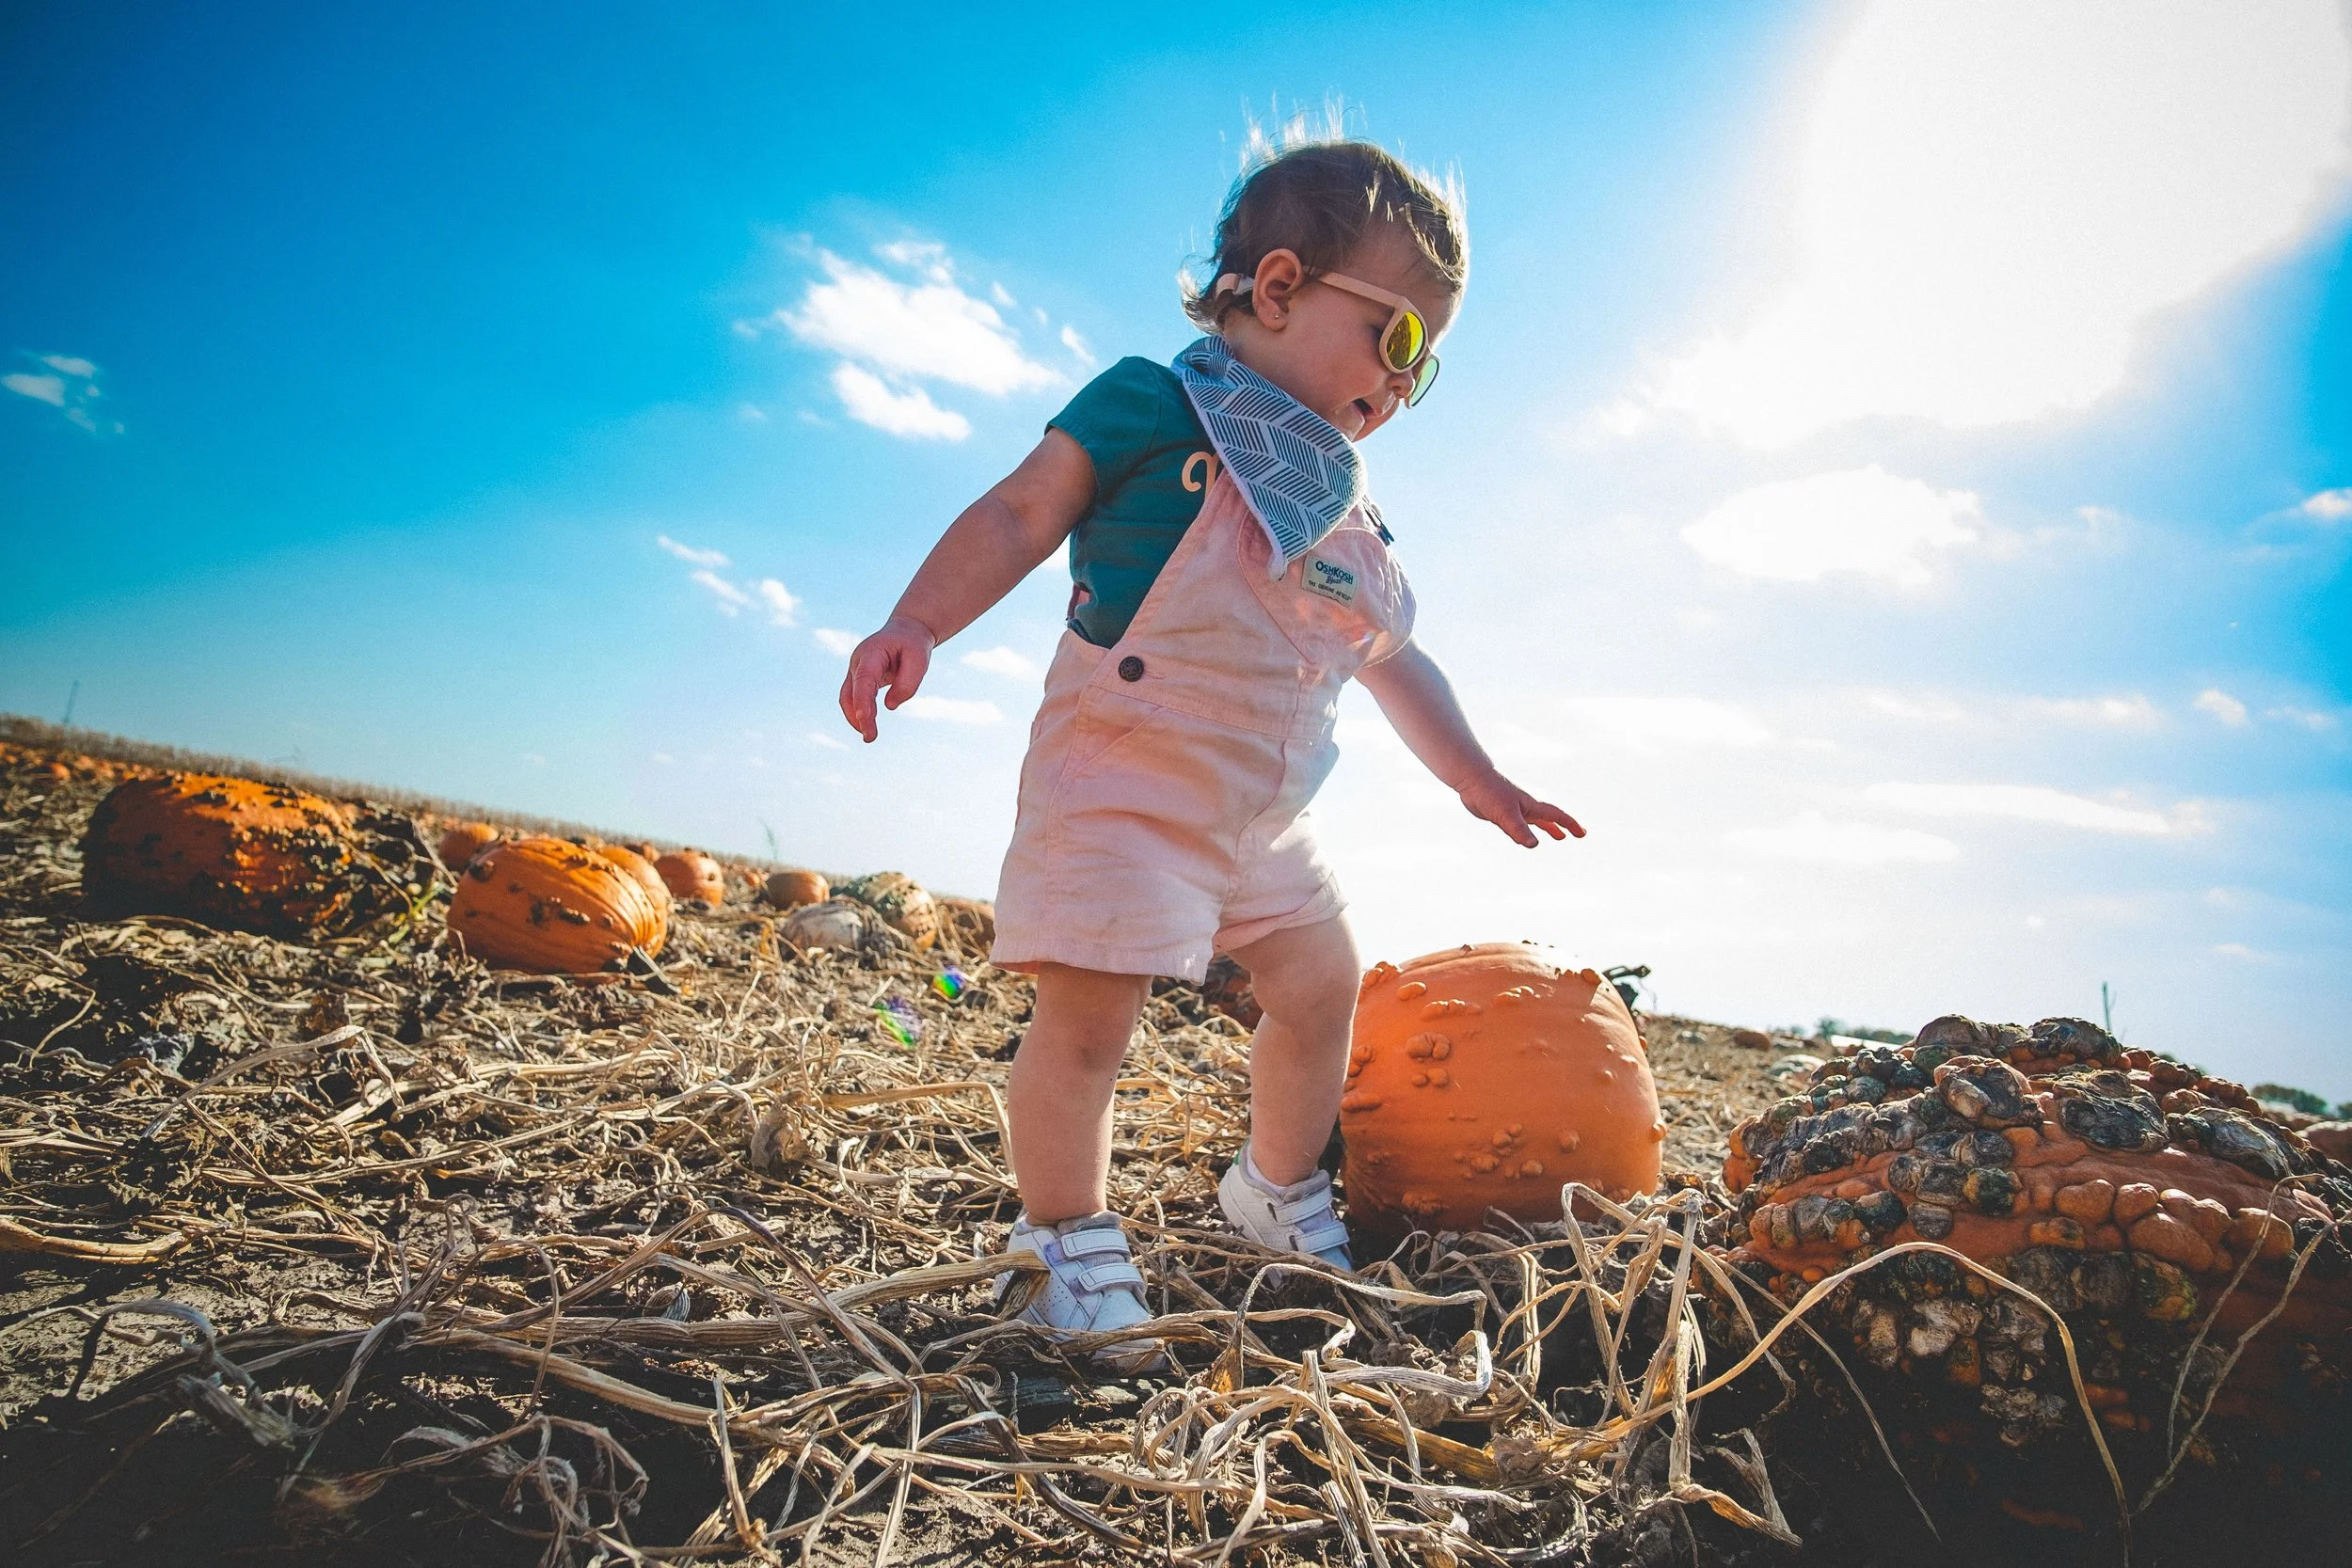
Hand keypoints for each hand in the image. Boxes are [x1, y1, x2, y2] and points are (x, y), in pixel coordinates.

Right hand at [839, 616, 936, 742]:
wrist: (906, 631)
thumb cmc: (913, 644)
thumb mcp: (920, 659)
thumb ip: (907, 683)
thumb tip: (890, 706)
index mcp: (872, 653)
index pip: (864, 679)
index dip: (862, 700)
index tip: (866, 719)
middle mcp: (858, 662)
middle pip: (850, 692)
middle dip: (858, 716)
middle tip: (870, 737)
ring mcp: (856, 670)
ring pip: (847, 698)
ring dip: (856, 718)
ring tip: (870, 736)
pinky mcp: (859, 679)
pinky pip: (854, 698)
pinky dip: (859, 713)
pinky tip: (868, 726)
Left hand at [1457, 769, 1583, 847]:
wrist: (1471, 780)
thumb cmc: (1490, 794)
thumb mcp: (1505, 815)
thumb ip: (1519, 830)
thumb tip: (1534, 845)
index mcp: (1531, 806)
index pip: (1557, 816)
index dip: (1570, 825)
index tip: (1582, 834)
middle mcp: (1526, 807)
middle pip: (1551, 818)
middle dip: (1565, 826)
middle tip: (1577, 834)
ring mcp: (1515, 809)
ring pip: (1537, 821)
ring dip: (1549, 828)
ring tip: (1559, 837)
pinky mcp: (1503, 812)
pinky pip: (1522, 824)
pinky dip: (1530, 829)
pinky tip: (1526, 832)